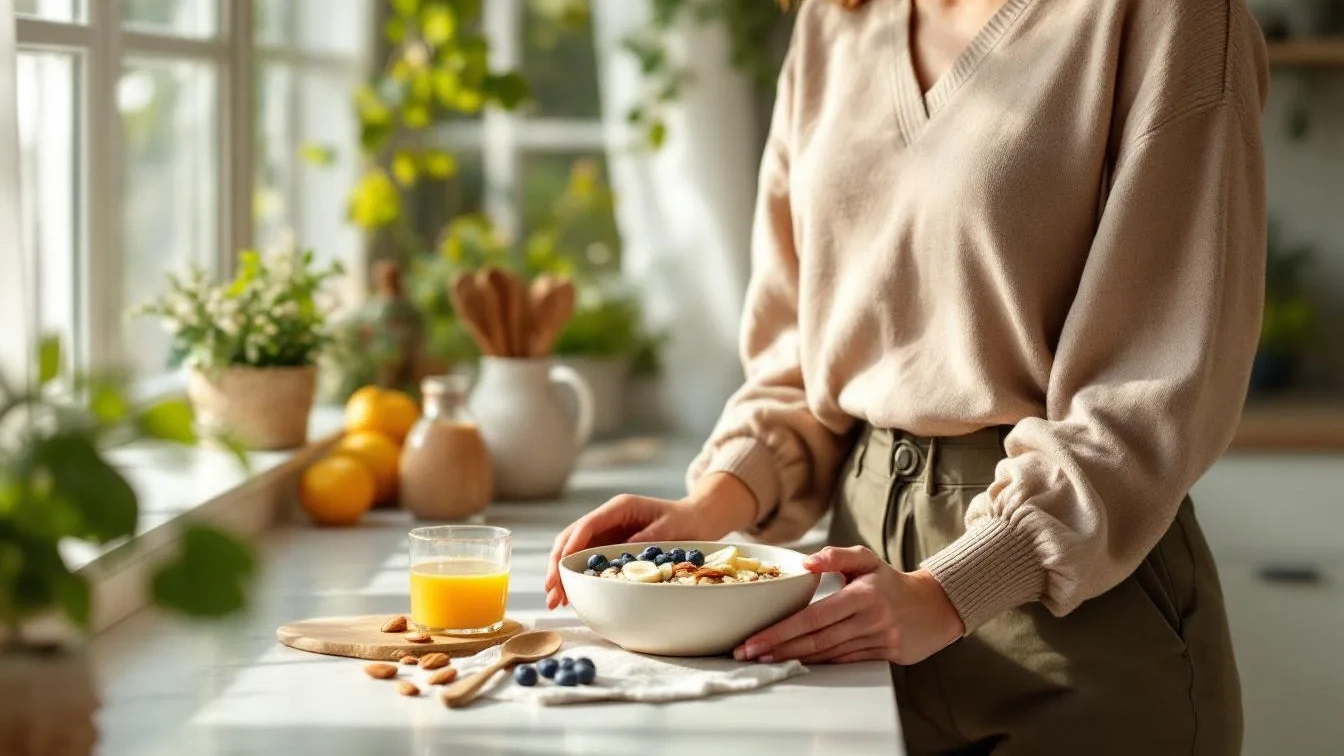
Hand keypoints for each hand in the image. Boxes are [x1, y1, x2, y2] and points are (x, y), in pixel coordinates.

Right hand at [544, 473, 757, 608]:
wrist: (696, 519)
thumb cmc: (685, 521)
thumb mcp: (670, 528)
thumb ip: (647, 539)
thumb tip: (624, 553)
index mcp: (618, 508)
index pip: (586, 526)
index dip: (570, 547)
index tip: (559, 569)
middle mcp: (607, 518)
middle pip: (572, 538)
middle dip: (558, 564)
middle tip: (552, 591)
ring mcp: (606, 532)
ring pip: (573, 550)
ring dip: (562, 573)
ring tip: (555, 599)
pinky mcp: (609, 545)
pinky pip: (586, 559)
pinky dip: (575, 576)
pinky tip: (569, 594)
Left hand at [733, 546, 964, 664]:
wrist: (935, 606)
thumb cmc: (892, 582)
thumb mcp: (867, 560)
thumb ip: (836, 556)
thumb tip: (805, 563)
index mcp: (861, 595)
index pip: (812, 616)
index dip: (781, 631)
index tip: (755, 638)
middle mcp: (869, 619)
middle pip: (815, 639)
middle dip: (778, 648)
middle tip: (748, 653)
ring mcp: (877, 640)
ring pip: (828, 654)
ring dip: (793, 659)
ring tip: (765, 659)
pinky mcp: (883, 655)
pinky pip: (845, 661)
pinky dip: (820, 664)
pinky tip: (798, 663)